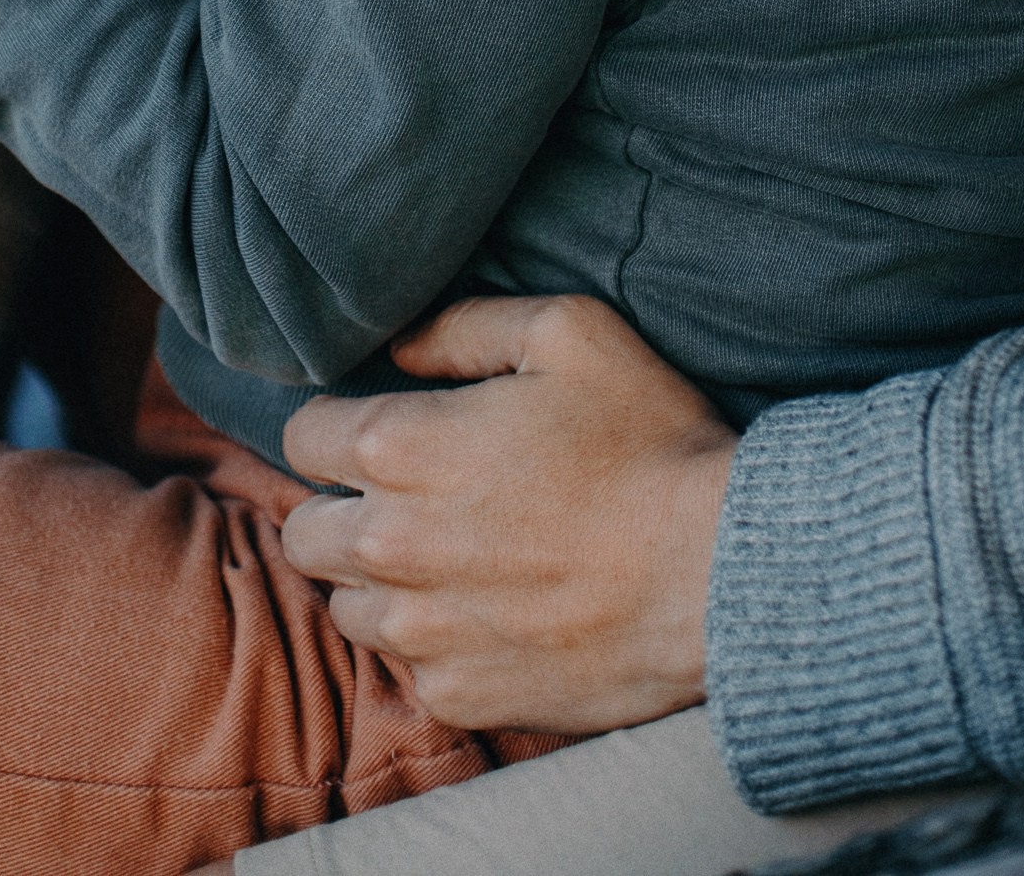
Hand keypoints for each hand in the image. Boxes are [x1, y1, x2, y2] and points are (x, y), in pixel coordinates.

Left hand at [276, 295, 735, 734]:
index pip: (302, 438)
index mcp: (399, 448)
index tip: (382, 430)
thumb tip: (400, 345)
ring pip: (348, 607)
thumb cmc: (648, 441)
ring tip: (450, 558)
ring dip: (379, 582)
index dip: (337, 427)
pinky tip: (491, 612)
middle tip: (406, 498)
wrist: (721, 575)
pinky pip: (408, 669)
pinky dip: (433, 643)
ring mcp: (422, 633)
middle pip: (304, 533)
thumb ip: (461, 327)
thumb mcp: (565, 332)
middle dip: (341, 508)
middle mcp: (390, 546)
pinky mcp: (461, 696)